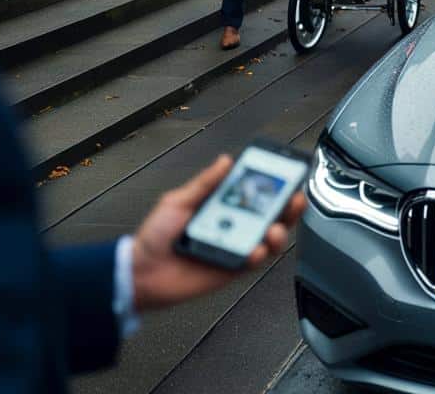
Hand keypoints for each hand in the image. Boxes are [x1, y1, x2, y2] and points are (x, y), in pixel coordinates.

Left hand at [129, 155, 305, 312]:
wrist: (141, 272)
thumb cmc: (155, 237)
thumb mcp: (177, 201)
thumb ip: (204, 183)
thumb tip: (225, 161)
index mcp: (222, 207)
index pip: (254, 193)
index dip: (274, 185)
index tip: (287, 174)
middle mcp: (234, 226)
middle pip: (271, 215)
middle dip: (288, 207)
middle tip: (294, 199)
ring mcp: (236, 247)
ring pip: (269, 239)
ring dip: (279, 232)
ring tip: (275, 229)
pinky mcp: (233, 268)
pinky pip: (254, 262)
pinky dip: (259, 254)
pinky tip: (255, 250)